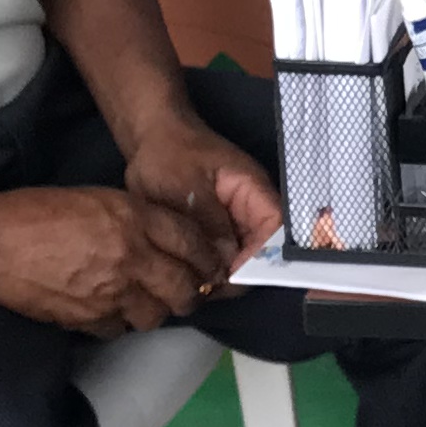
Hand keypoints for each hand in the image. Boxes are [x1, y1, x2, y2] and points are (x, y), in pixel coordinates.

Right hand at [0, 186, 232, 333]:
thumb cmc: (39, 213)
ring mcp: (110, 293)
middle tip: (191, 290)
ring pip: (156, 314)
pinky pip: (121, 328)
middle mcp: (130, 258)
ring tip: (150, 300)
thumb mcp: (100, 198)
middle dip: (192, 291)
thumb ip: (140, 218)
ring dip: (158, 309)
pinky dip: (123, 320)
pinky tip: (115, 308)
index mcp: (134, 220)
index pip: (191, 244)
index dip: (207, 258)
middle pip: (183, 287)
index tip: (211, 266)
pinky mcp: (88, 319)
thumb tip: (168, 240)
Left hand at [123, 109, 280, 277]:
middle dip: (237, 273)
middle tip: (204, 287)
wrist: (149, 138)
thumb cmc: (169, 154)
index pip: (276, 232)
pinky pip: (221, 257)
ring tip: (192, 284)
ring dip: (220, 274)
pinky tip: (186, 276)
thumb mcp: (187, 188)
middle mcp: (252, 210)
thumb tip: (226, 263)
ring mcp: (235, 222)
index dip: (260, 259)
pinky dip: (207, 269)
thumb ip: (210, 224)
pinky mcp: (217, 231)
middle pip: (262, 252)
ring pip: (241, 259)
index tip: (229, 277)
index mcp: (254, 192)